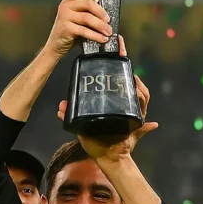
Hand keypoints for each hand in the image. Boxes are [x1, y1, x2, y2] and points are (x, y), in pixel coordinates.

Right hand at [46, 0, 111, 58]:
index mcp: (70, 0)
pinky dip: (95, 35)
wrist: (56, 45)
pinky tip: (101, 38)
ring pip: (87, 18)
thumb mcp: (78, 18)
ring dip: (100, 26)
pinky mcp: (66, 27)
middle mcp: (66, 6)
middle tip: (108, 21)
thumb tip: (106, 15)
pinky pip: (84, 30)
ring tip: (108, 32)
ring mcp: (65, 16)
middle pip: (88, 4)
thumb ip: (88, 12)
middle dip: (101, 13)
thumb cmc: (69, 31)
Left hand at [57, 36, 158, 161]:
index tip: (115, 45)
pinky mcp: (138, 120)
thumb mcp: (81, 127)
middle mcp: (125, 104)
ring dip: (135, 81)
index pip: (115, 79)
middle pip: (131, 80)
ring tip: (129, 74)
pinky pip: (142, 104)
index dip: (116, 61)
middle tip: (120, 50)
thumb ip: (71, 116)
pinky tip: (136, 88)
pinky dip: (141, 96)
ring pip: (140, 91)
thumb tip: (60, 107)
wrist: (108, 158)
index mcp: (113, 103)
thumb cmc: (96, 142)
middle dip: (127, 65)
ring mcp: (133, 111)